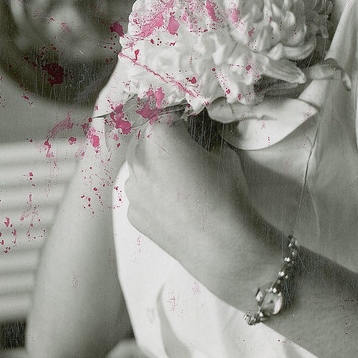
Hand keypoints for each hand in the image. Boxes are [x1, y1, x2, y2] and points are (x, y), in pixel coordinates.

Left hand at [123, 119, 268, 292]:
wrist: (221, 244)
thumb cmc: (225, 192)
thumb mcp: (222, 152)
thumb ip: (203, 139)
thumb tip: (199, 140)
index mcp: (159, 135)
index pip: (165, 113)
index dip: (180, 116)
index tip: (190, 122)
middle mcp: (138, 159)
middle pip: (145, 136)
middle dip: (162, 138)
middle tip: (184, 147)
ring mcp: (132, 189)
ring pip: (139, 165)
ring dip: (154, 164)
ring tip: (179, 177)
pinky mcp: (132, 214)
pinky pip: (140, 193)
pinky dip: (153, 191)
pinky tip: (175, 202)